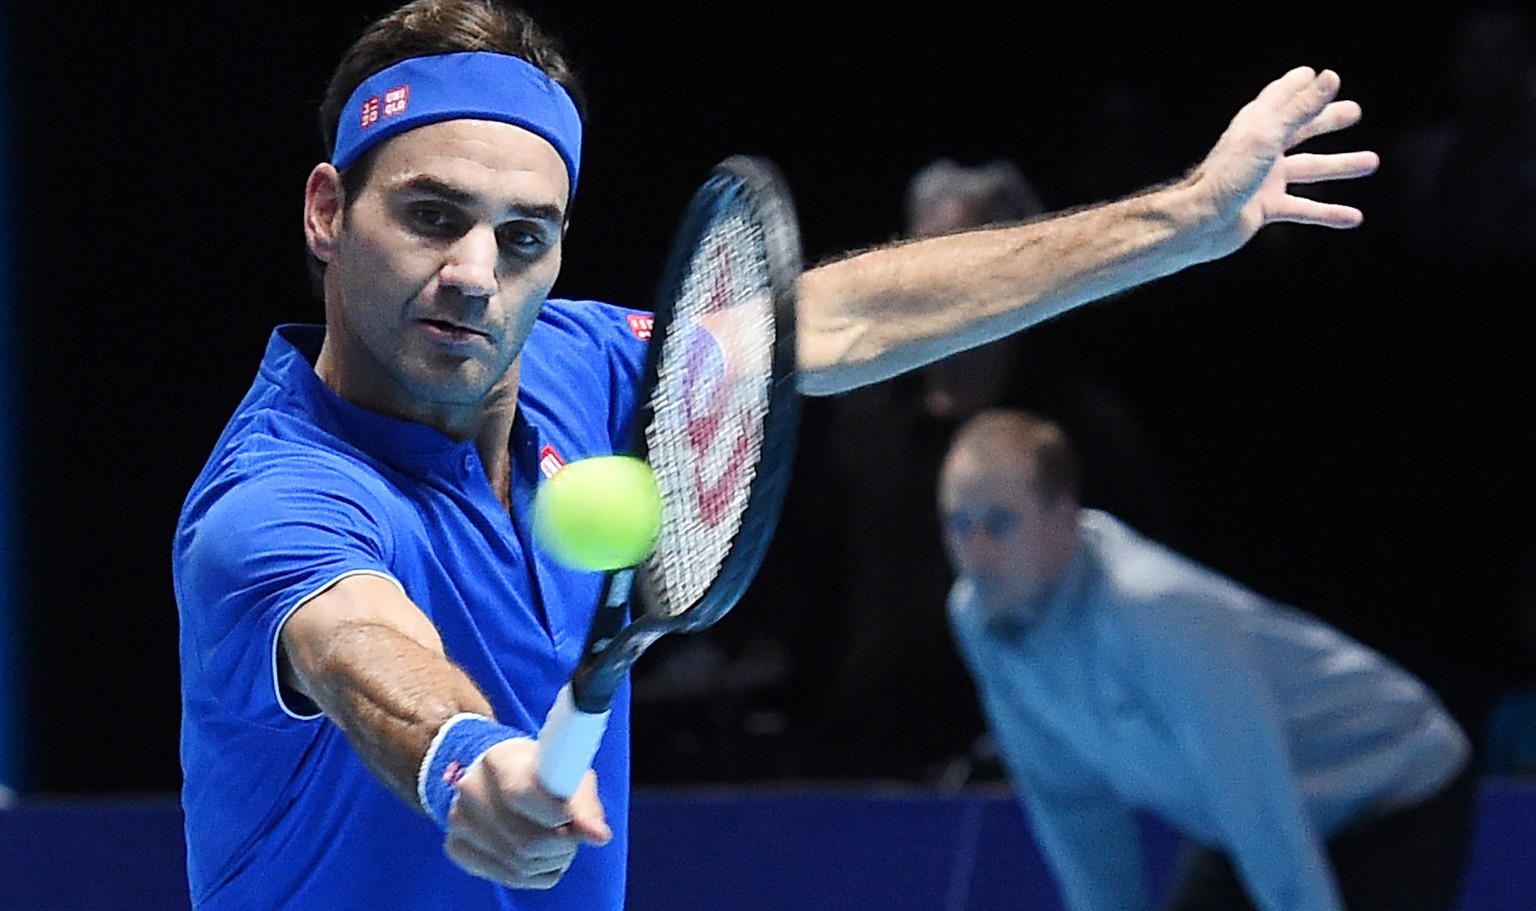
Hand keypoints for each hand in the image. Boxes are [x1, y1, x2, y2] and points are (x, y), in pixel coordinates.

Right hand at [442, 738, 611, 888]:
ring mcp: (459, 820)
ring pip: (518, 865)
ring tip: (560, 842)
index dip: (557, 814)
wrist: (501, 774)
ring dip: (551, 861)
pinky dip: (534, 873)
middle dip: (561, 844)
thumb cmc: (543, 772)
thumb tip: (598, 836)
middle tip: (572, 833)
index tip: (571, 819)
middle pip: (525, 841)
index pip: (523, 794)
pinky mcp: (457, 846)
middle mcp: (470, 788)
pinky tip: (540, 855)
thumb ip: (585, 806)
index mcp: (498, 759)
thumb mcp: (568, 774)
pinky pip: (507, 877)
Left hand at [1189, 67, 1380, 259]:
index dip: (1299, 85)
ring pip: (1309, 168)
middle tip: (1355, 112)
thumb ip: (1301, 109)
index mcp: (1256, 125)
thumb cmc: (1228, 176)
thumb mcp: (1270, 136)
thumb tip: (1330, 77)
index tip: (1318, 75)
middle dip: (1326, 120)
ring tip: (1371, 162)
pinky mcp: (1265, 207)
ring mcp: (1263, 179)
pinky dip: (1327, 213)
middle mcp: (1260, 149)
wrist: (1200, 223)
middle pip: (1300, 129)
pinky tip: (1353, 218)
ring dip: (1340, 166)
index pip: (1280, 96)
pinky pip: (1303, 208)